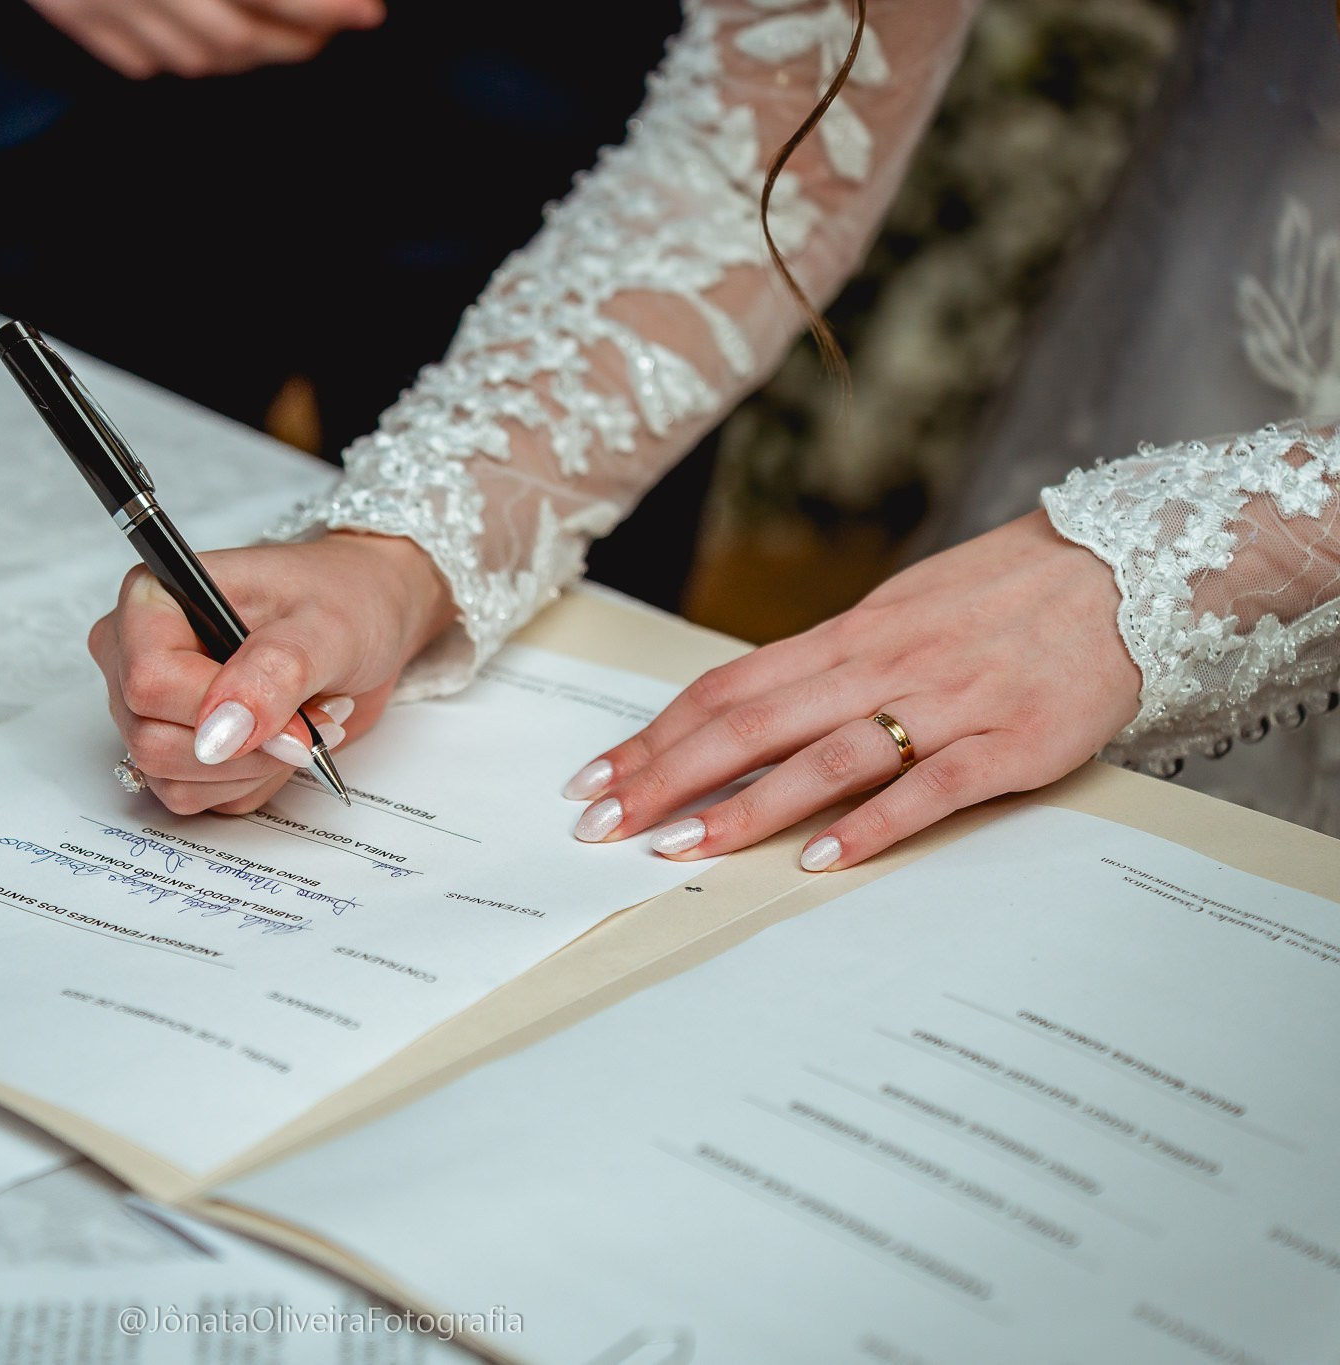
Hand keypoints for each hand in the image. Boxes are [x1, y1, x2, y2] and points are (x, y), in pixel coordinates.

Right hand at [26, 0, 384, 78]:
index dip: (323, 2)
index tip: (369, 9)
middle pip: (232, 39)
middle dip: (294, 42)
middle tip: (337, 28)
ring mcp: (93, 2)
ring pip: (189, 58)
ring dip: (245, 57)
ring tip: (284, 38)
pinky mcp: (66, 13)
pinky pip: (136, 59)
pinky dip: (179, 55)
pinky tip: (205, 41)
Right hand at [87, 532, 453, 813]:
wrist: (369, 618)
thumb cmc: (344, 599)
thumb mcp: (325, 627)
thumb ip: (272, 673)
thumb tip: (218, 733)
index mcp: (153, 600)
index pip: (147, 682)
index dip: (215, 711)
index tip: (288, 715)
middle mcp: (136, 654)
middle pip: (151, 740)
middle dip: (243, 747)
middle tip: (307, 716)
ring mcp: (151, 708)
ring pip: (171, 780)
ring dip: (251, 767)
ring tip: (299, 721)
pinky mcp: (176, 748)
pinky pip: (197, 798)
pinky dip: (251, 780)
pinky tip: (280, 738)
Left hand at [561, 512, 1143, 869]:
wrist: (1130, 566)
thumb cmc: (1006, 595)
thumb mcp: (902, 614)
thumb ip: (832, 664)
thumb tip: (754, 706)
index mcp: (850, 636)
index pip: (727, 689)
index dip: (655, 735)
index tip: (597, 777)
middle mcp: (882, 666)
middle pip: (751, 724)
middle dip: (667, 775)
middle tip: (602, 824)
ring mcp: (947, 706)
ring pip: (824, 757)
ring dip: (747, 807)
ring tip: (681, 847)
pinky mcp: (1013, 745)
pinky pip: (931, 788)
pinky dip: (873, 824)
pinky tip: (822, 860)